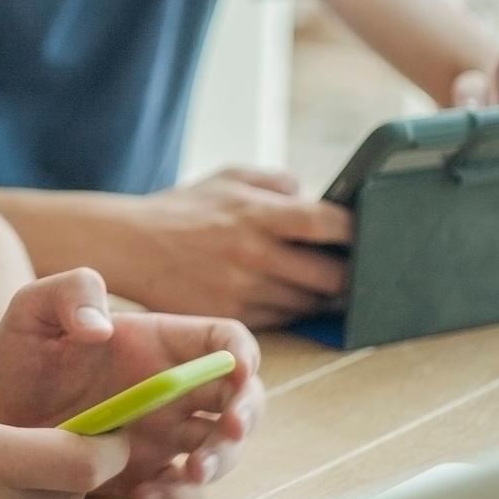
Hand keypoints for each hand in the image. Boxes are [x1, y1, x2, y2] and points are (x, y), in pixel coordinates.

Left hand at [0, 269, 263, 498]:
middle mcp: (173, 391)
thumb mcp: (33, 309)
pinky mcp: (145, 474)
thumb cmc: (21, 351)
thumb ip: (70, 292)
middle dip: (244, 417)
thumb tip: (101, 328)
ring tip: (189, 472)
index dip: (241, 353)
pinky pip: (178, 493)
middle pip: (239, 400)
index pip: (223, 341)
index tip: (239, 372)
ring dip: (217, 465)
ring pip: (218, 452)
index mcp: (160, 343)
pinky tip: (147, 497)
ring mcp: (164, 435)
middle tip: (227, 432)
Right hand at [102, 168, 351, 325]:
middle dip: (350, 275)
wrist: (129, 246)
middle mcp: (254, 253)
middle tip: (357, 270)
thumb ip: (276, 183)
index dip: (357, 231)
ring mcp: (244, 289)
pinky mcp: (232, 315)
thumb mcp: (227, 179)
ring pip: (309, 303)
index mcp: (256, 213)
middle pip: (332, 277)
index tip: (369, 232)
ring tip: (325, 284)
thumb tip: (316, 198)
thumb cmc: (182, 210)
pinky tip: (289, 295)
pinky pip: (282, 319)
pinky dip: (292, 309)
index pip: (328, 224)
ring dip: (323, 296)